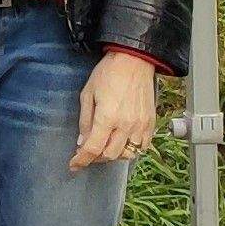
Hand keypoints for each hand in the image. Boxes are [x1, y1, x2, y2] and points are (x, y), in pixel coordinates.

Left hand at [72, 50, 158, 169]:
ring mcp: (140, 125)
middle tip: (89, 151)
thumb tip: (82, 142)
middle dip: (96, 157)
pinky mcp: (150, 123)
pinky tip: (122, 142)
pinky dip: (131, 149)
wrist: (134, 60)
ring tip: (105, 146)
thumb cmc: (108, 73)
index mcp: (107, 117)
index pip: (93, 149)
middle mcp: (126, 125)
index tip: (74, 165)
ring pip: (127, 154)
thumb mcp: (87, 94)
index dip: (81, 160)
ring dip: (114, 154)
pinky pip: (142, 146)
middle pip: (110, 155)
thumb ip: (85, 121)